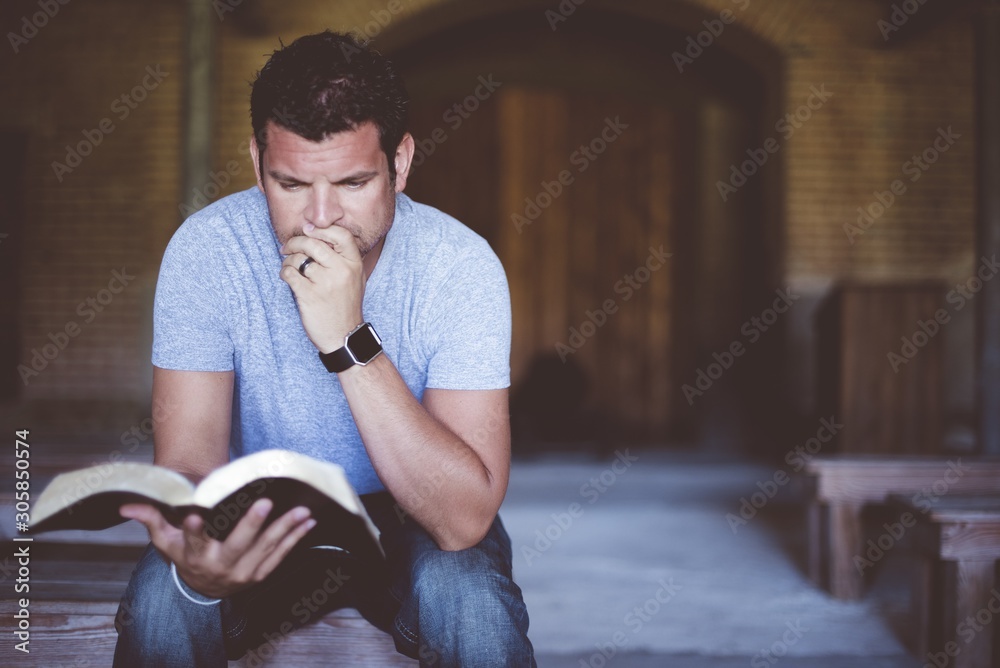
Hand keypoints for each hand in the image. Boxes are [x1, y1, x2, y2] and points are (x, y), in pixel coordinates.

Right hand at [120, 499, 315, 598]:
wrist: (205, 589)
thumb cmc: (186, 556)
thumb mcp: (167, 541)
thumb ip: (152, 519)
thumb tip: (126, 504)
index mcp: (195, 555)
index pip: (192, 541)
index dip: (192, 529)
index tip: (194, 514)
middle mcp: (220, 565)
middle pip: (236, 545)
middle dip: (251, 525)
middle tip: (265, 503)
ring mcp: (243, 572)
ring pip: (265, 548)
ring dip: (285, 528)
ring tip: (301, 510)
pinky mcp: (260, 574)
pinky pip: (280, 556)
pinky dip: (296, 539)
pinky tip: (308, 523)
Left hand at [280, 224, 364, 352]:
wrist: (343, 335)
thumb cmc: (346, 305)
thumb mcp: (355, 278)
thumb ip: (343, 257)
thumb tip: (318, 233)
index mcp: (354, 264)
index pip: (340, 234)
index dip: (321, 229)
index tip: (308, 229)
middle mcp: (341, 271)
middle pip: (313, 243)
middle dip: (295, 242)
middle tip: (286, 247)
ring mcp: (325, 283)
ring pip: (298, 258)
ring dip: (288, 260)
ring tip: (289, 266)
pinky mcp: (309, 295)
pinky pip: (289, 274)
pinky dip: (284, 272)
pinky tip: (287, 276)